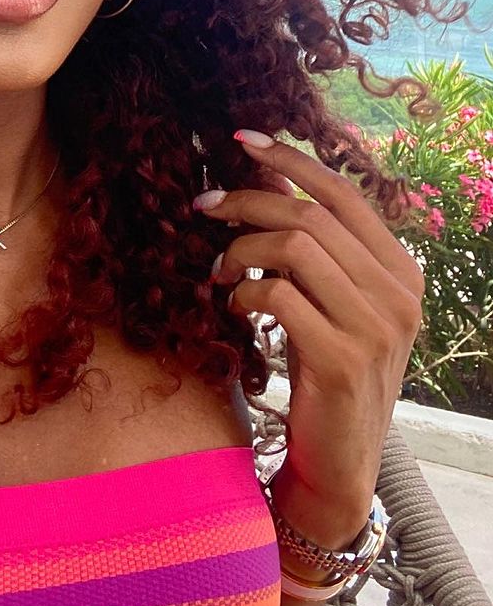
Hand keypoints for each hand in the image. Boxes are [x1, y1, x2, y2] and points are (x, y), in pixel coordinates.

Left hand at [194, 129, 424, 532]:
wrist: (338, 465)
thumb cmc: (327, 376)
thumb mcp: (329, 304)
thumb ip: (313, 249)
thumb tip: (270, 184)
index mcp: (402, 271)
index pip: (345, 192)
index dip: (290, 160)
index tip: (241, 140)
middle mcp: (400, 294)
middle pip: (311, 215)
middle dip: (246, 203)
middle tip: (204, 209)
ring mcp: (377, 328)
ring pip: (294, 248)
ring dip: (240, 251)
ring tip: (219, 273)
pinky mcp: (345, 360)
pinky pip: (280, 297)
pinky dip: (245, 294)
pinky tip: (234, 309)